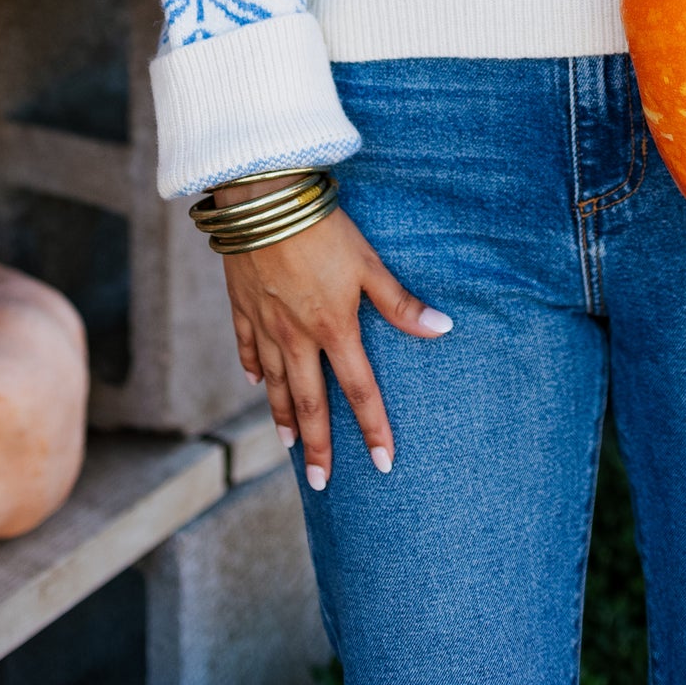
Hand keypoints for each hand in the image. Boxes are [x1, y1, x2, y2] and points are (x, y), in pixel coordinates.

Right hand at [216, 182, 451, 489]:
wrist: (262, 200)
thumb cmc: (322, 228)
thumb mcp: (368, 263)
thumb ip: (400, 302)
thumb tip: (443, 329)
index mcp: (333, 328)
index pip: (358, 391)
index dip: (373, 429)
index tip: (383, 464)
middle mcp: (296, 336)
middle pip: (308, 402)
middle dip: (317, 446)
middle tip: (320, 484)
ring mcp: (265, 324)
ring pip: (275, 384)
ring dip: (283, 418)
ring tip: (288, 447)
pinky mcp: (242, 306)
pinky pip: (248, 348)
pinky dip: (254, 369)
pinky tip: (257, 383)